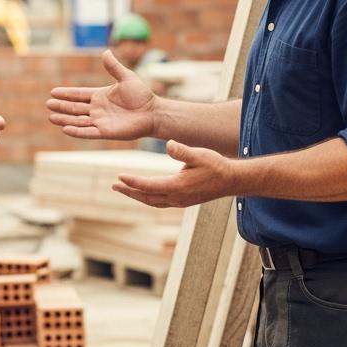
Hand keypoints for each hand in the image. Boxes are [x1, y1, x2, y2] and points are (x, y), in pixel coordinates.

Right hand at [47, 50, 156, 140]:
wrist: (152, 112)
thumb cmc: (142, 95)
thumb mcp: (126, 77)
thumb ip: (114, 67)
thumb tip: (106, 51)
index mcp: (100, 96)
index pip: (79, 95)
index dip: (66, 94)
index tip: (53, 92)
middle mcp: (97, 109)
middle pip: (75, 108)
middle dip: (62, 106)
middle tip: (48, 104)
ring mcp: (100, 121)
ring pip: (78, 120)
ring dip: (65, 119)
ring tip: (51, 117)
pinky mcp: (105, 132)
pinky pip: (88, 132)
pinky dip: (77, 131)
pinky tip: (66, 128)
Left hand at [112, 140, 236, 207]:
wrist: (232, 181)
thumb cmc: (216, 165)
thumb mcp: (199, 154)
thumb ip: (182, 150)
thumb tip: (168, 144)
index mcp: (177, 186)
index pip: (148, 186)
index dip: (133, 182)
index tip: (119, 177)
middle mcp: (176, 197)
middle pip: (146, 197)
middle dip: (129, 191)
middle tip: (114, 185)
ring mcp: (180, 201)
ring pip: (153, 202)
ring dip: (137, 196)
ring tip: (124, 189)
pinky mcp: (183, 201)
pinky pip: (160, 202)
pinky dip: (148, 198)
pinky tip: (144, 192)